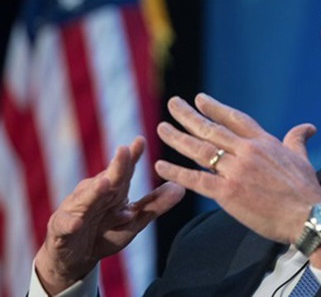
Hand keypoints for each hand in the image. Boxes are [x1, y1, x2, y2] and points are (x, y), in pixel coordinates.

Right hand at [34, 137, 184, 295]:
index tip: (140, 140)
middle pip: (107, 179)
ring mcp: (77, 209)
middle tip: (124, 150)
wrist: (75, 257)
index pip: (124, 171)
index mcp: (113, 191)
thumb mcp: (134, 221)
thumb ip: (155, 205)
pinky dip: (70, 223)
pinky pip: (65, 224)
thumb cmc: (105, 232)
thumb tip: (181, 188)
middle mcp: (94, 194)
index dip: (132, 156)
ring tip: (105, 184)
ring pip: (86, 198)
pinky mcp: (62, 228)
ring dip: (94, 191)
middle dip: (115, 166)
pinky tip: (77, 222)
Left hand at [155, 93, 320, 243]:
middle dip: (189, 116)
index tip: (199, 99)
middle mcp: (247, 151)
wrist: (308, 215)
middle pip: (212, 129)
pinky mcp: (228, 193)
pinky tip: (161, 166)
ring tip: (162, 128)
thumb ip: (297, 140)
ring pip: (200, 150)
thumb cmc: (306, 190)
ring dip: (178, 138)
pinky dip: (177, 172)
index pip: (234, 119)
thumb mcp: (301, 158)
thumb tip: (307, 127)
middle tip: (173, 103)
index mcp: (264, 142)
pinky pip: (196, 180)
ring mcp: (236, 171)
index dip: (215, 108)